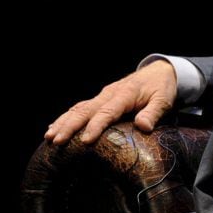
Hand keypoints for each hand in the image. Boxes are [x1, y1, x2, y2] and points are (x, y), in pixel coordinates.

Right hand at [44, 59, 176, 144]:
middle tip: (57, 141)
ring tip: (49, 137)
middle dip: (70, 126)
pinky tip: (54, 127)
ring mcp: (103, 95)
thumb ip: (153, 113)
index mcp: (125, 94)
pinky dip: (66, 117)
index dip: (96, 126)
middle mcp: (110, 93)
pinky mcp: (101, 99)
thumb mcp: (163, 100)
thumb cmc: (162, 88)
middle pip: (86, 110)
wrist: (160, 71)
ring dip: (63, 122)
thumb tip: (143, 126)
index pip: (108, 111)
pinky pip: (80, 107)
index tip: (86, 141)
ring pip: (79, 108)